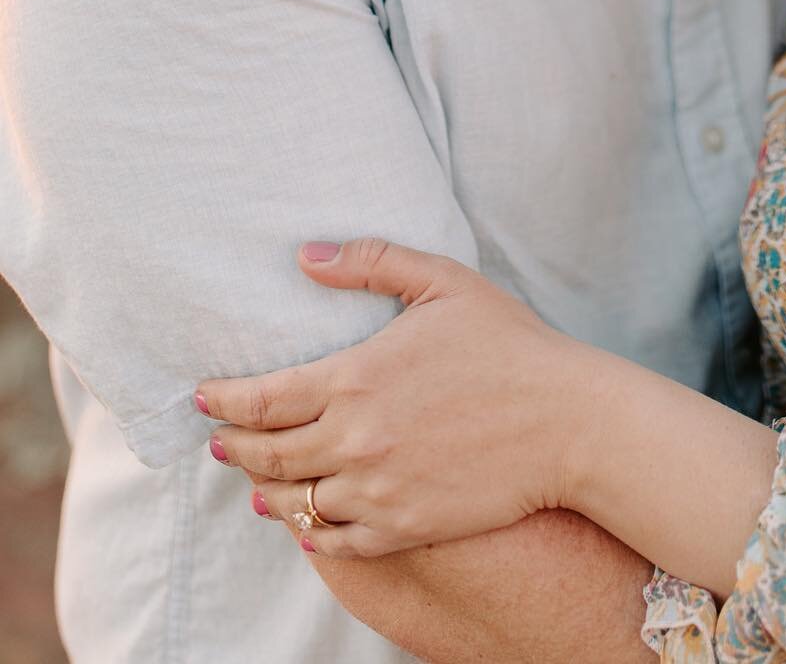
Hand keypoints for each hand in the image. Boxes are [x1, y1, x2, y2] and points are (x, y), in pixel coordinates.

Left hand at [196, 238, 595, 558]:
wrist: (568, 421)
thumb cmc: (510, 344)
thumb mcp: (443, 283)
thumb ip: (372, 261)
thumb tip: (306, 256)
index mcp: (356, 379)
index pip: (262, 400)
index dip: (224, 401)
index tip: (204, 397)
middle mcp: (355, 441)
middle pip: (267, 455)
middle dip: (234, 446)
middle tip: (220, 440)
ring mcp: (377, 491)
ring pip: (295, 502)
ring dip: (266, 490)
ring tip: (257, 481)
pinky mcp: (404, 528)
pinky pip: (334, 542)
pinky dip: (309, 533)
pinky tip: (305, 522)